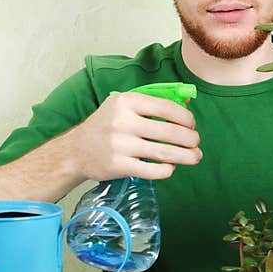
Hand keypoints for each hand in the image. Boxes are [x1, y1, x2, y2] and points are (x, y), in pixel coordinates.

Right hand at [69, 92, 201, 180]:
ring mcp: (120, 145)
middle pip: (169, 131)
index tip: (192, 125)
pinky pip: (151, 170)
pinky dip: (166, 170)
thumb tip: (187, 101)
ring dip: (186, 156)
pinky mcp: (118, 166)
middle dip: (190, 139)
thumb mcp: (122, 105)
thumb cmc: (105, 126)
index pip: (166, 107)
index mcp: (126, 102)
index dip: (186, 117)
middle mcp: (123, 122)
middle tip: (196, 143)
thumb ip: (152, 103)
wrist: (76, 150)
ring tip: (195, 157)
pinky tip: (171, 168)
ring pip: (164, 152)